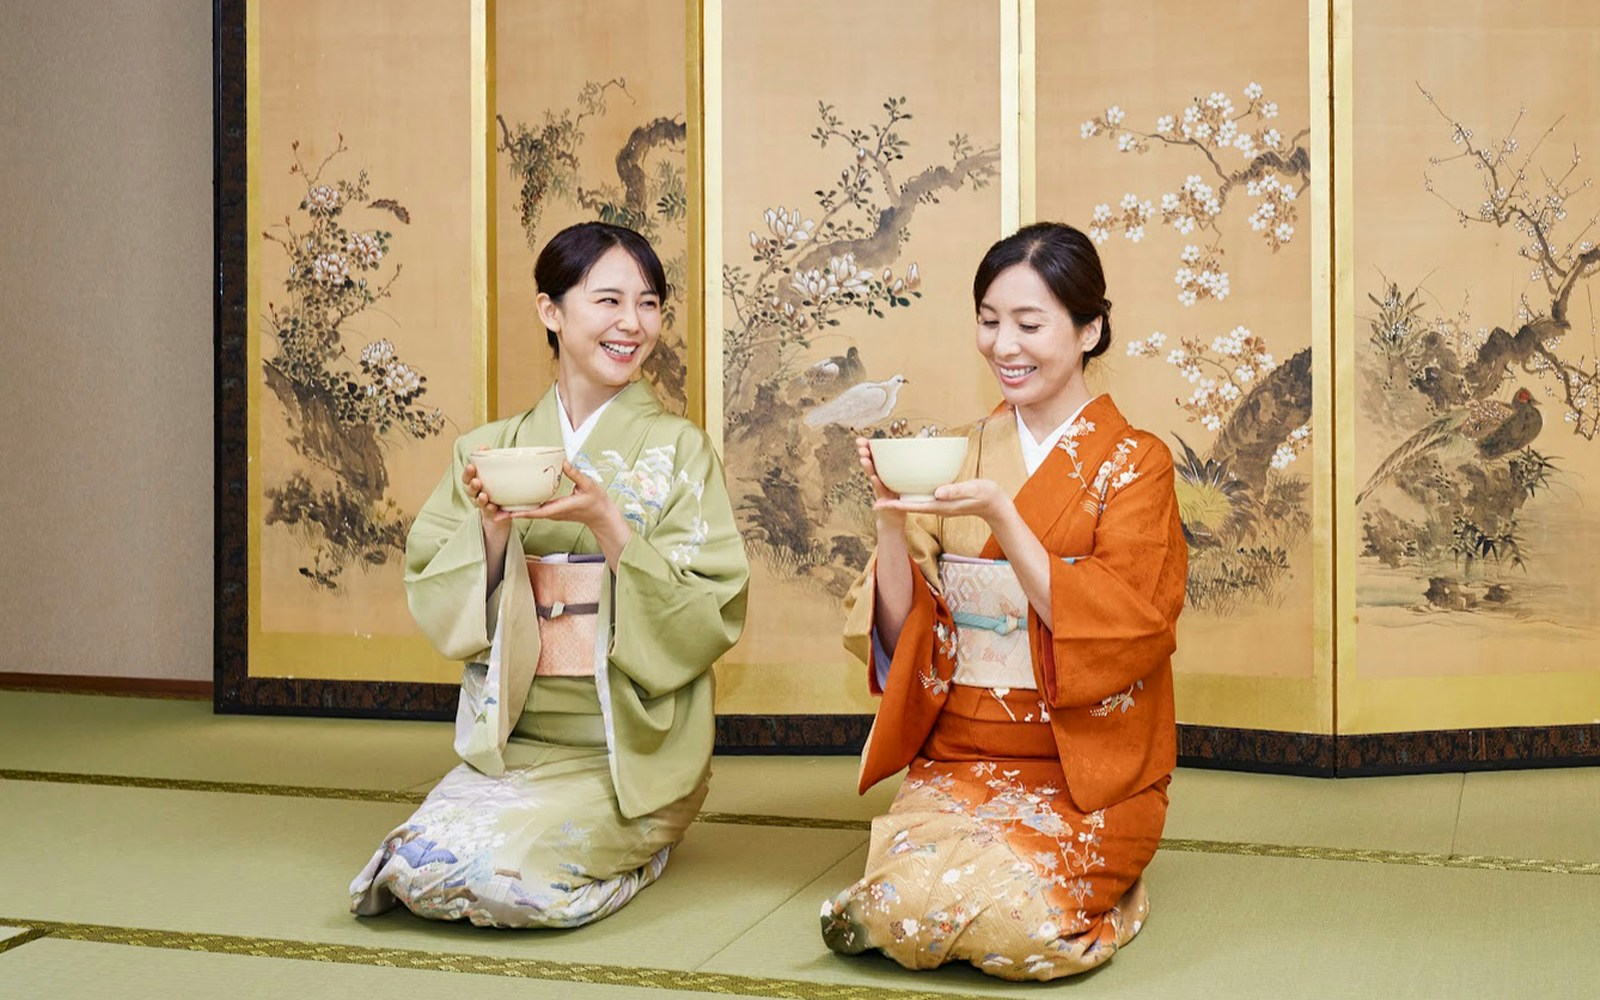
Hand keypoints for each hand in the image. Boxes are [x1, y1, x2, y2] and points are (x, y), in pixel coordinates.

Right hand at [463, 448, 511, 537]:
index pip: (467, 476)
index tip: (471, 465)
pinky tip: (494, 508)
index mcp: (474, 482)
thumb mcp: (491, 474)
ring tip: (483, 496)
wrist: (500, 512)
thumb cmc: (494, 488)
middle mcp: (476, 493)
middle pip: (470, 489)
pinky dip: (492, 511)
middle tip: (476, 481)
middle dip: (472, 484)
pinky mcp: (491, 514)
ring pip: (478, 501)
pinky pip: (490, 513)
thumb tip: (483, 446)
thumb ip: (488, 461)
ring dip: (480, 498)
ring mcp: (483, 504)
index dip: (468, 471)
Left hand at [508, 460, 631, 567]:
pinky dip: (523, 507)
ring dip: (514, 510)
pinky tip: (515, 500)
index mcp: (558, 508)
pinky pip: (534, 509)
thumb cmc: (596, 502)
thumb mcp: (588, 485)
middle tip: (491, 508)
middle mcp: (552, 513)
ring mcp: (551, 513)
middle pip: (527, 514)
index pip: (536, 512)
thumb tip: (563, 461)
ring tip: (496, 505)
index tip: (504, 512)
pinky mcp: (552, 511)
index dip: (519, 512)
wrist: (602, 516)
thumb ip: (575, 474)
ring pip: (529, 512)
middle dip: (509, 513)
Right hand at [857, 437, 903, 527]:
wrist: (895, 517)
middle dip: (865, 455)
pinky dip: (878, 486)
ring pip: (874, 478)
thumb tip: (923, 434)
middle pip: (871, 465)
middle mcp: (880, 480)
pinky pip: (882, 493)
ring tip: (864, 459)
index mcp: (884, 472)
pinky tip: (875, 479)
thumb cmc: (901, 495)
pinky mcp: (886, 504)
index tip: (860, 439)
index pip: (874, 457)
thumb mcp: (906, 476)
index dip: (867, 448)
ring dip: (869, 468)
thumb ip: (912, 456)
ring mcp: (881, 492)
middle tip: (862, 447)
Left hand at [875, 477, 1012, 525]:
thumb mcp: (972, 490)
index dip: (897, 504)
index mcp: (942, 506)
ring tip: (886, 493)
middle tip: (876, 501)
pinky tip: (907, 486)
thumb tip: (937, 492)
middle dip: (894, 502)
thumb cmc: (986, 496)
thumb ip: (955, 491)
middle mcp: (938, 506)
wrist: (996, 505)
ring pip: (916, 501)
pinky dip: (913, 492)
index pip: (915, 506)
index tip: (882, 504)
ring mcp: (941, 504)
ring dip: (901, 497)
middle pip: (911, 505)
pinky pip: (924, 497)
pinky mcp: (944, 499)